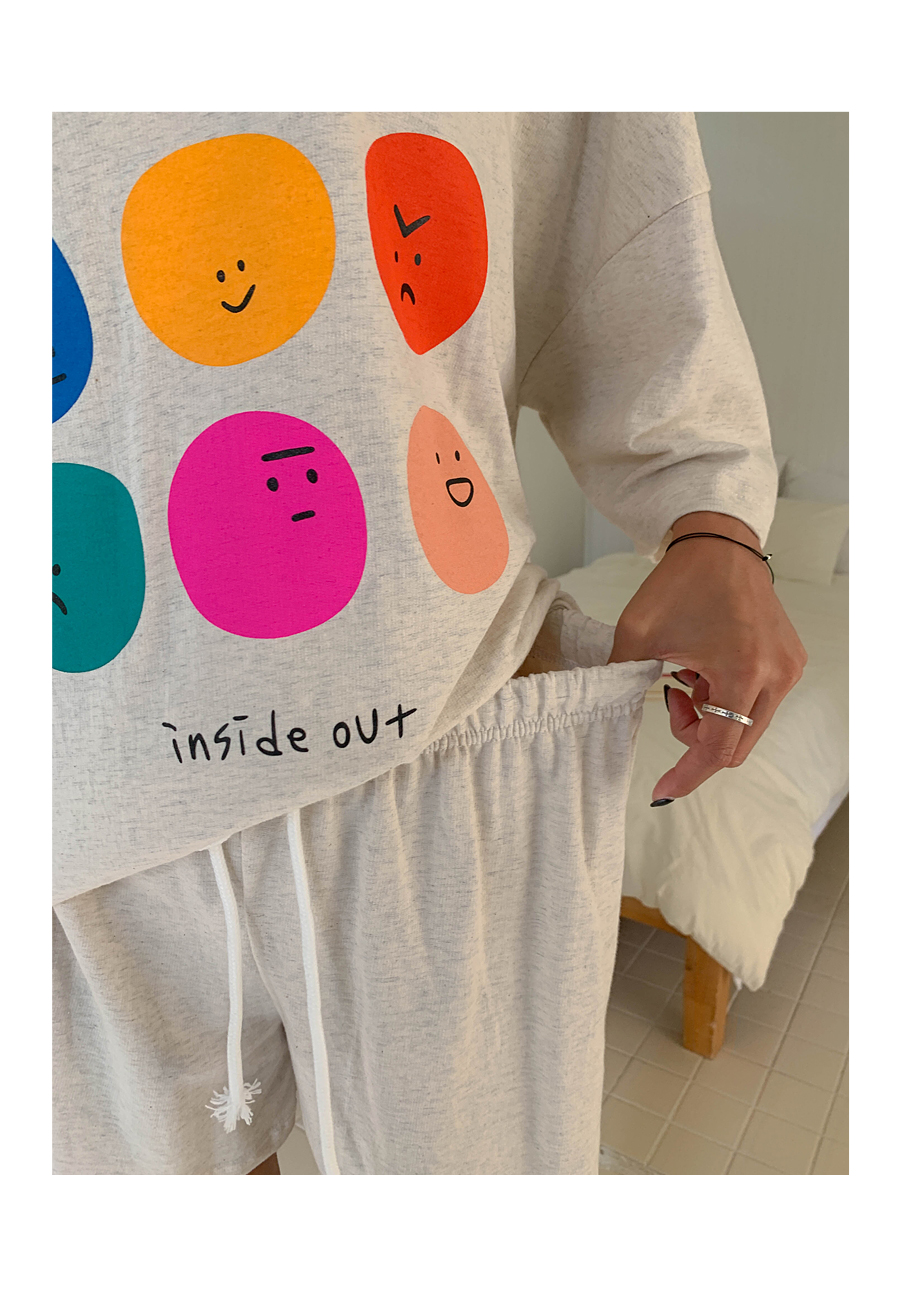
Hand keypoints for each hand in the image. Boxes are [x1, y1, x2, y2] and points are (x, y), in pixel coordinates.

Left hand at [607, 511, 807, 801]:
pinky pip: (757, 705)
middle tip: (669, 701)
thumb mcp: (637, 635)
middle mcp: (776, 676)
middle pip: (736, 746)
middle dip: (696, 739)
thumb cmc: (680, 584)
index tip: (661, 790)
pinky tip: (706, 668)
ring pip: (746, 728)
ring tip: (686, 676)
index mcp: (743, 671)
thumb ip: (621, 682)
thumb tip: (607, 720)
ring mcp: (788, 670)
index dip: (687, 774)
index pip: (717, 748)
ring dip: (711, 717)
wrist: (719, 545)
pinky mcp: (790, 663)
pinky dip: (727, 700)